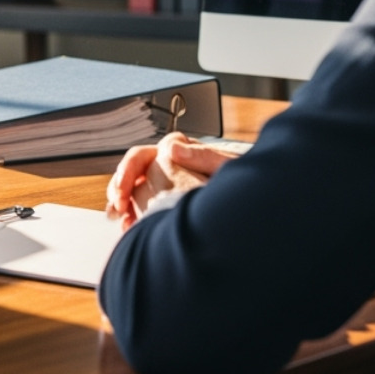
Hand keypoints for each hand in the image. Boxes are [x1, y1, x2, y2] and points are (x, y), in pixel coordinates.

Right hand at [104, 133, 236, 231]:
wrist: (257, 211)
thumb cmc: (247, 187)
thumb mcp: (228, 170)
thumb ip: (202, 156)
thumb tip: (172, 148)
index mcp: (180, 153)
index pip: (143, 155)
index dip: (129, 172)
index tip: (124, 195)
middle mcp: (171, 167)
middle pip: (133, 171)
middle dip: (120, 188)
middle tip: (117, 208)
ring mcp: (169, 186)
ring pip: (135, 189)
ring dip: (121, 202)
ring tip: (118, 218)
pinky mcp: (169, 205)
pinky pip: (143, 207)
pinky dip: (132, 216)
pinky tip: (129, 227)